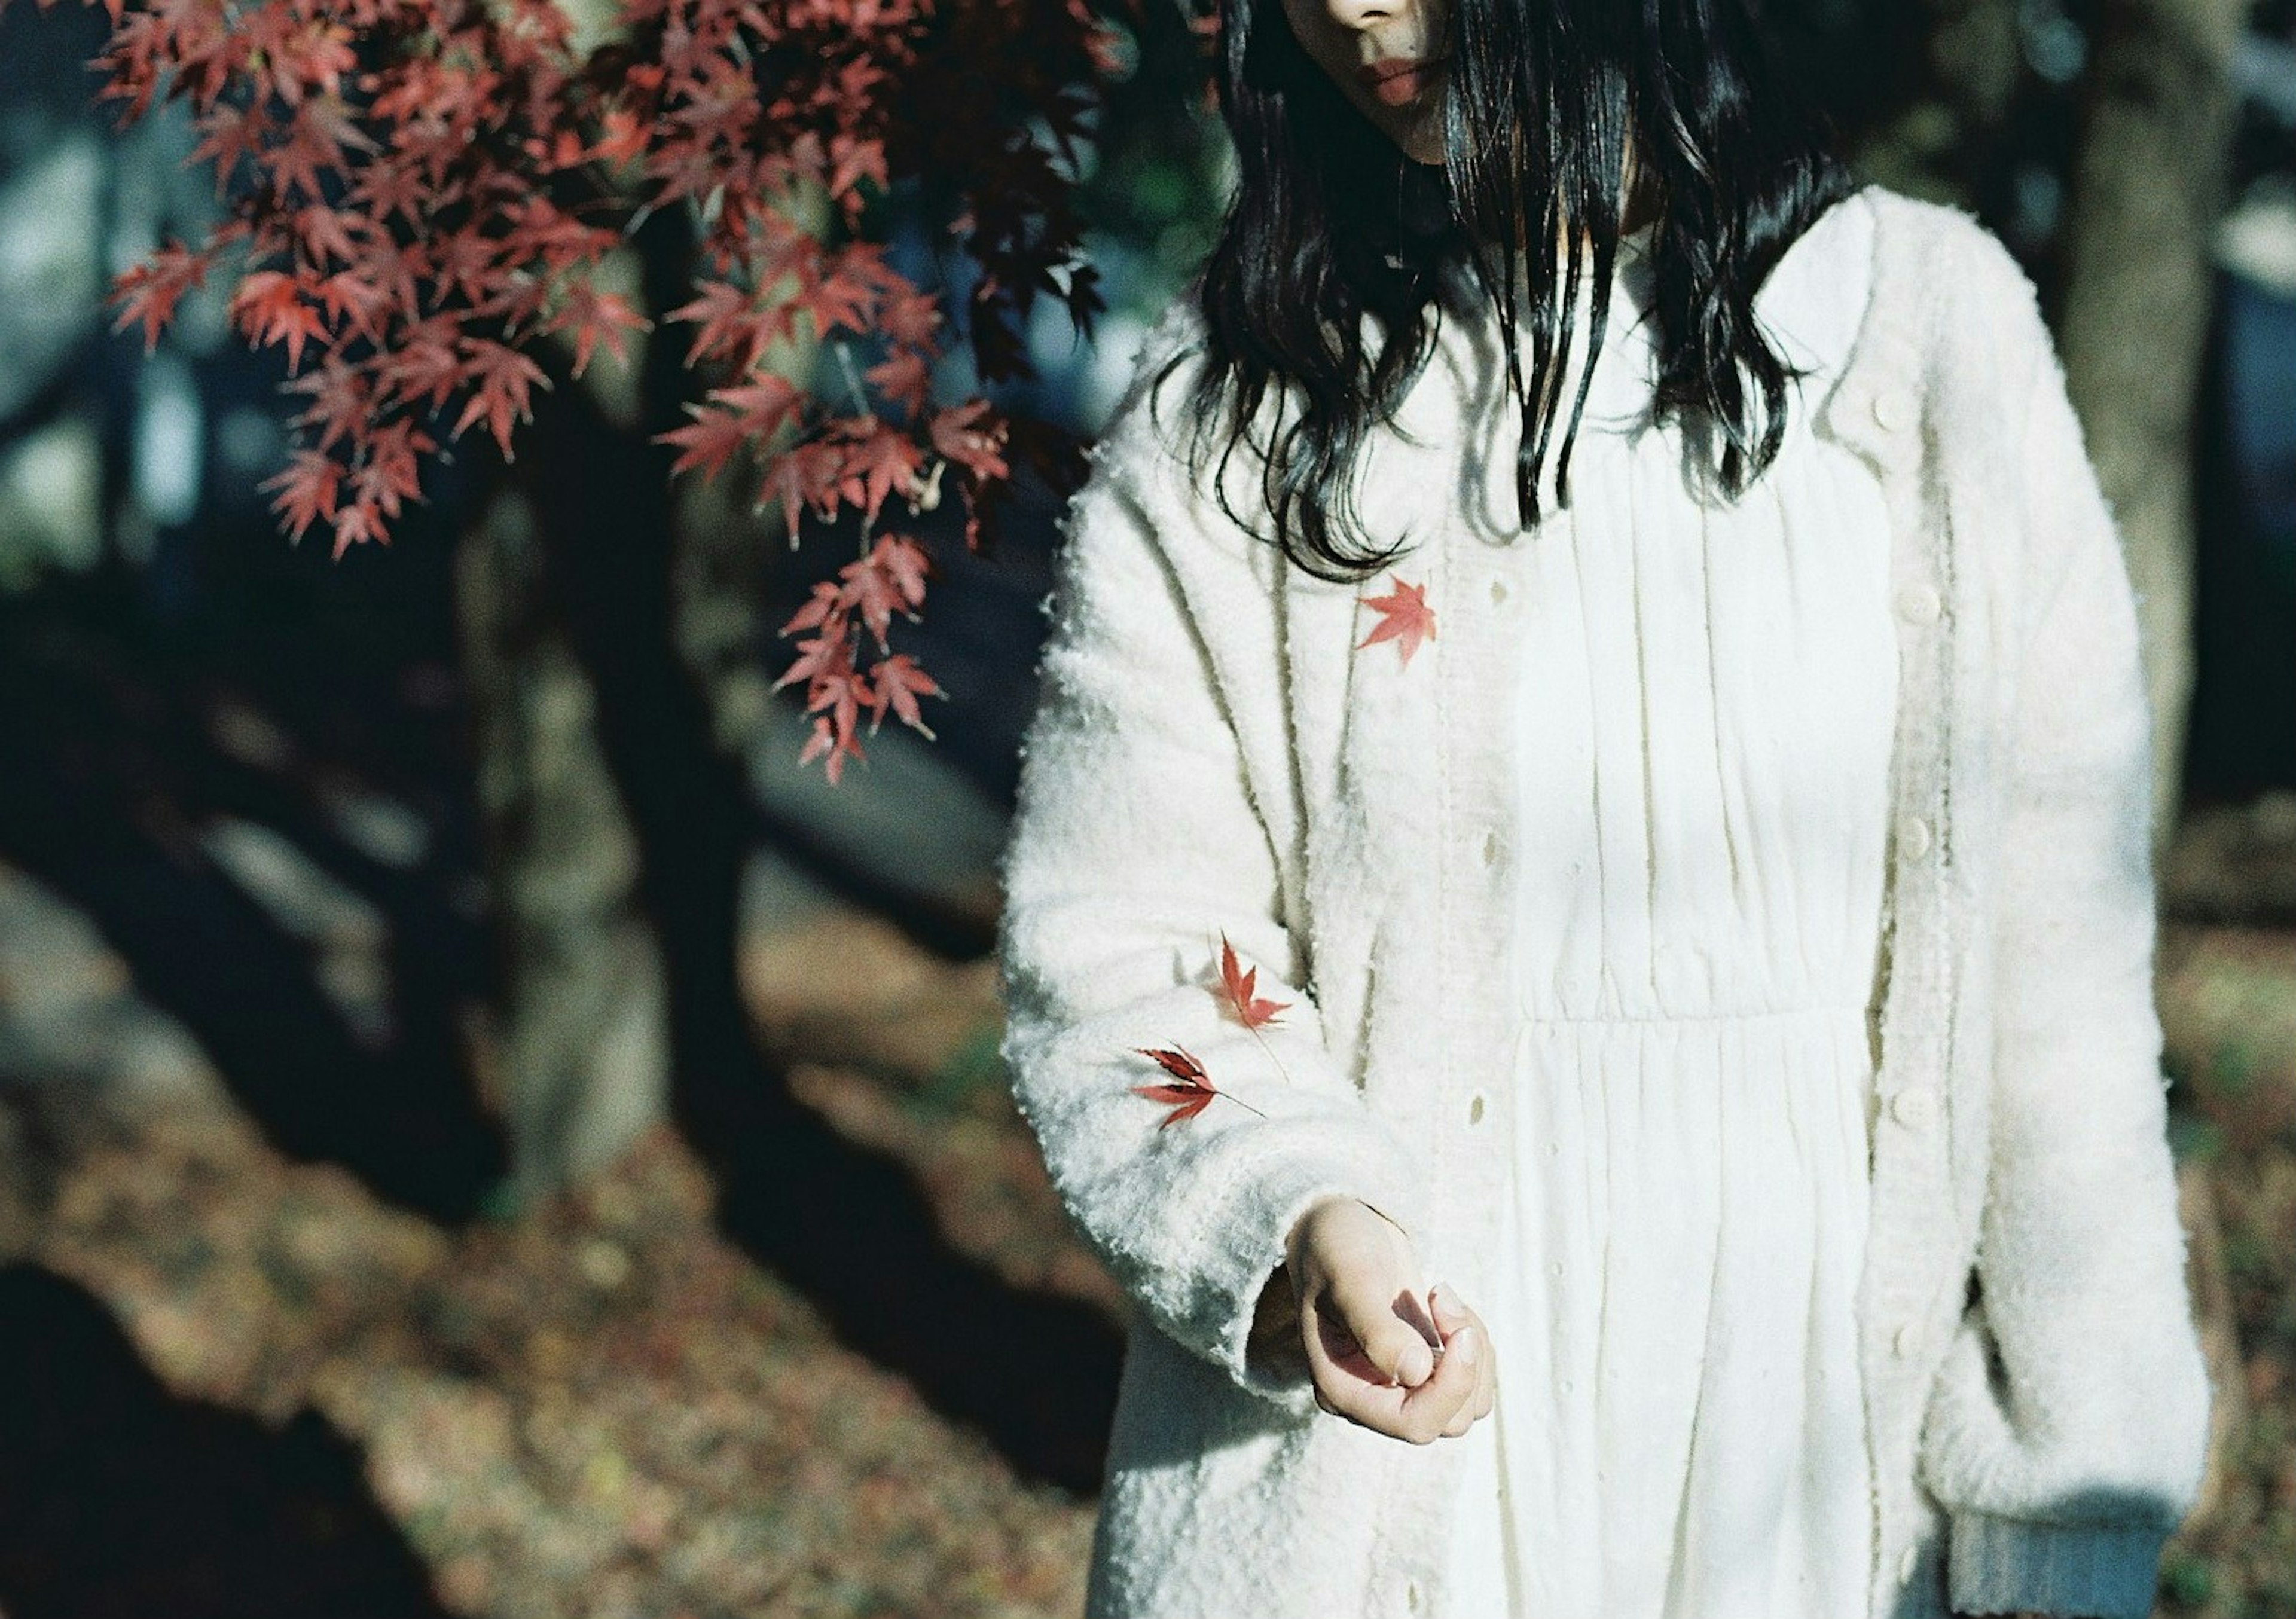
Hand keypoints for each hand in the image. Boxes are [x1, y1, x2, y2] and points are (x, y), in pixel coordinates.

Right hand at [1274, 1195, 1494, 1442]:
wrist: (1340, 1228)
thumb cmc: (1333, 1248)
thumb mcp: (1350, 1277)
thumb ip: (1376, 1328)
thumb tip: (1417, 1372)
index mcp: (1343, 1390)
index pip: (1412, 1423)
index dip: (1449, 1387)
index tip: (1457, 1329)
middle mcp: (1373, 1399)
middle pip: (1449, 1421)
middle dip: (1464, 1363)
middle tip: (1442, 1299)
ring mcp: (1401, 1388)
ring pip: (1469, 1405)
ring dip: (1474, 1351)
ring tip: (1442, 1299)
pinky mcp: (1425, 1371)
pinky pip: (1474, 1381)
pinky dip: (1475, 1344)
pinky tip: (1444, 1306)